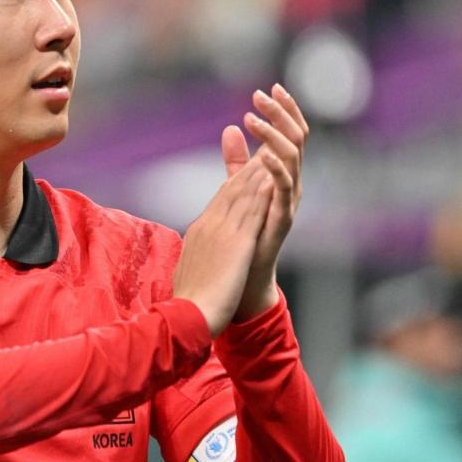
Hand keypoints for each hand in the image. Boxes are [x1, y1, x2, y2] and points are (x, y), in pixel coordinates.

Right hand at [172, 157, 272, 336]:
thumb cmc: (188, 303)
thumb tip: (195, 254)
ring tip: (273, 149)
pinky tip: (275, 177)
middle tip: (265, 144)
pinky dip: (264, 191)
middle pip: (233, 188)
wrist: (186, 317)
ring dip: (259, 170)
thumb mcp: (190, 270)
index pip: (221, 198)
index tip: (249, 165)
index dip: (237, 179)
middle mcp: (210, 225)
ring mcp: (223, 231)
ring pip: (244, 193)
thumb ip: (195, 256)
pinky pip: (253, 210)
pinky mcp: (237, 242)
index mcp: (199, 232)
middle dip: (250, 166)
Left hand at [221, 84, 308, 320]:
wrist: (242, 275)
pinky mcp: (283, 218)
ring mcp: (290, 200)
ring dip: (273, 134)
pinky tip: (263, 155)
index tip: (271, 85)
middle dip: (281, 113)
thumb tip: (230, 128)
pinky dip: (277, 169)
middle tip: (260, 94)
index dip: (286, 109)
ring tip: (252, 117)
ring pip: (293, 157)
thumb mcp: (238, 188)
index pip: (292, 132)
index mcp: (283, 173)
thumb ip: (237, 160)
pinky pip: (286, 189)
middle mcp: (292, 183)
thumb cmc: (244, 232)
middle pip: (298, 138)